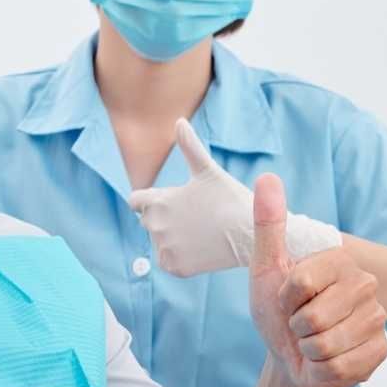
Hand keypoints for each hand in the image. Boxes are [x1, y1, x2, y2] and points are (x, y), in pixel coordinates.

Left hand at [128, 119, 339, 276]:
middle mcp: (154, 226)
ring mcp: (164, 248)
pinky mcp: (174, 266)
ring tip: (200, 231)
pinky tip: (199, 247)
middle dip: (165, 217)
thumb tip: (179, 120)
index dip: (150, 200)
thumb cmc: (230, 198)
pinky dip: (180, 256)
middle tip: (194, 216)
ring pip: (160, 241)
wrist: (251, 234)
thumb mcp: (207, 170)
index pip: (136, 202)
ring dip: (173, 236)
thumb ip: (189, 147)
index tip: (170, 202)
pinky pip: (168, 260)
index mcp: (157, 201)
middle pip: (149, 221)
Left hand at [247, 174, 386, 386]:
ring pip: (325, 344)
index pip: (300, 283)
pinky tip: (327, 358)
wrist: (292, 358)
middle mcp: (365, 284)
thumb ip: (268, 225)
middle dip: (296, 327)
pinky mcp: (380, 350)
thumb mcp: (266, 269)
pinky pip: (340, 366)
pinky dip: (323, 368)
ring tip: (313, 340)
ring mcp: (377, 318)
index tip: (288, 299)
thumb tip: (267, 179)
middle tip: (300, 324)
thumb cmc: (279, 314)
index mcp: (338, 260)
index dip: (284, 298)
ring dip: (309, 349)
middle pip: (313, 317)